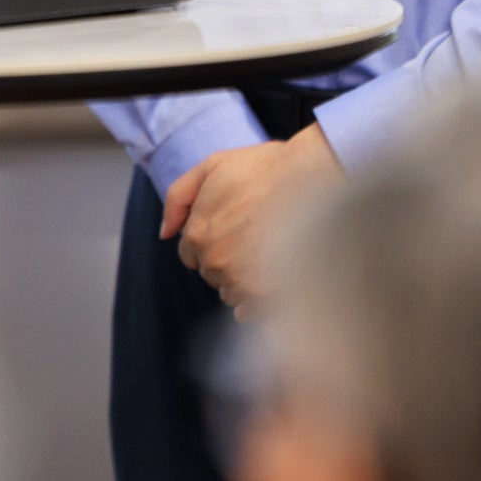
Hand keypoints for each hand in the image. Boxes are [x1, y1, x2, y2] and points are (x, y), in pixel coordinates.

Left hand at [160, 123, 341, 311]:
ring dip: (244, 281)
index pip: (192, 255)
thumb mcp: (211, 167)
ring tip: (271, 254)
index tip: (235, 229)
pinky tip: (275, 280)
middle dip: (228, 261)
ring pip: (232, 294)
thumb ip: (178, 199)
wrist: (316, 179)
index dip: (212, 242)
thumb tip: (165, 233)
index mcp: (197, 235)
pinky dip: (258, 304)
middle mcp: (215, 262)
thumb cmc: (265, 169)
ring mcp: (242, 281)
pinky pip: (252, 313)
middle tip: (257, 238)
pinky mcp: (271, 295)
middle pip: (213, 275)